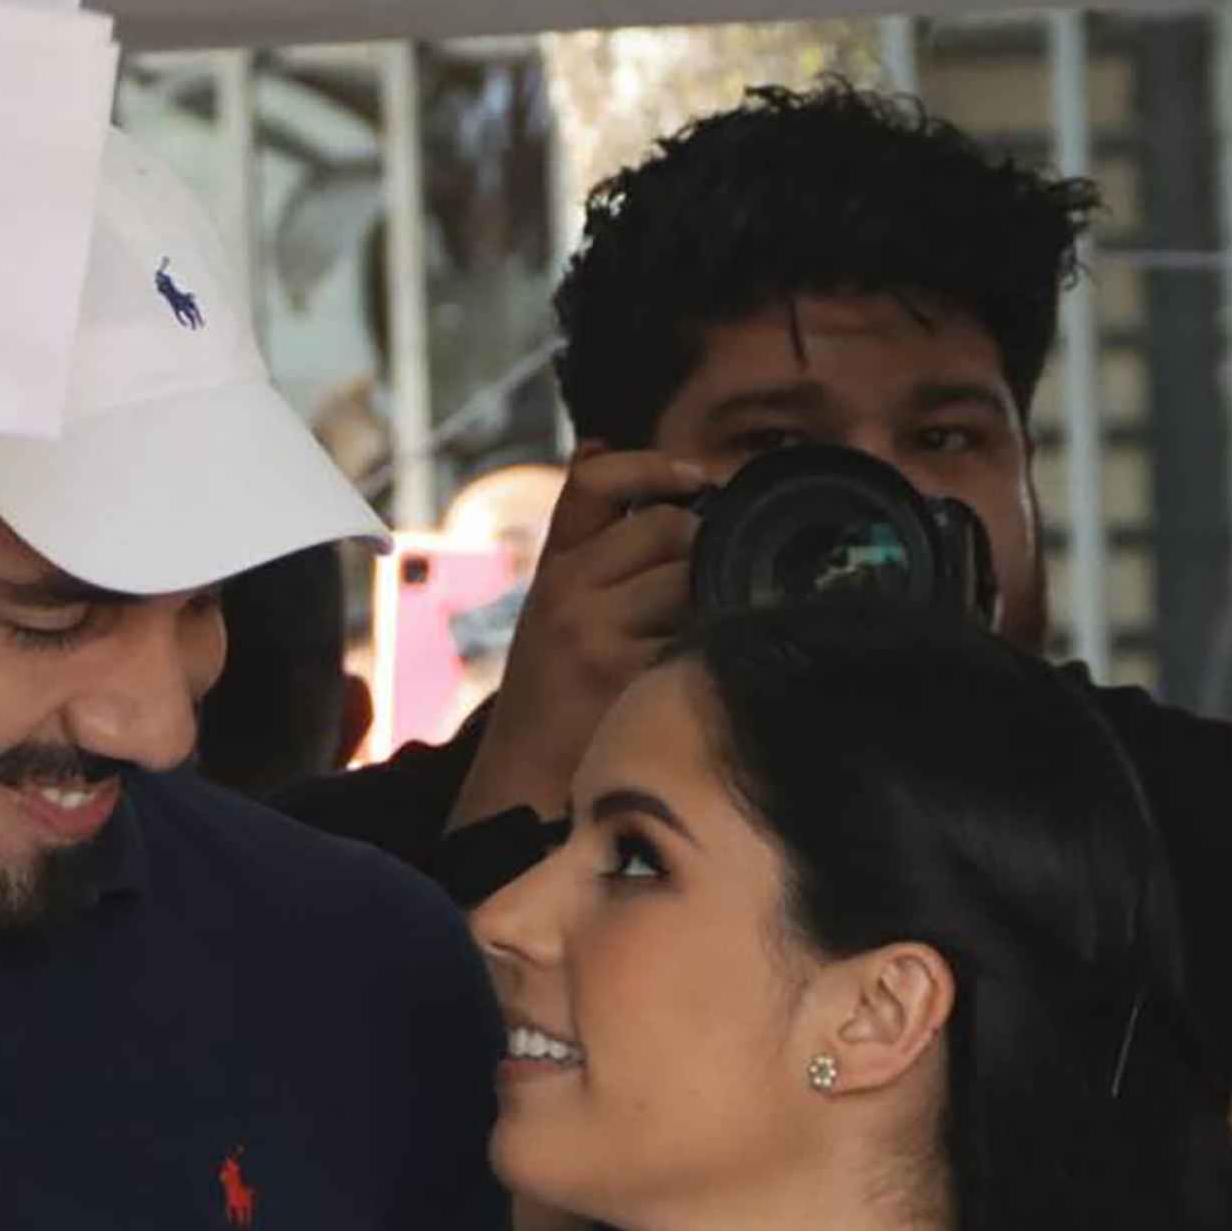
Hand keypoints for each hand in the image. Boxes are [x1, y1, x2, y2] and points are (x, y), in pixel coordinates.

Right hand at [446, 448, 708, 828]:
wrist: (522, 788)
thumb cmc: (553, 699)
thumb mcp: (552, 611)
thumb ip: (586, 544)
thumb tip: (604, 441)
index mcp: (552, 568)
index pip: (594, 480)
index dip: (652, 465)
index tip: (698, 477)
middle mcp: (566, 589)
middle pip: (667, 527)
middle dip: (699, 551)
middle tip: (699, 594)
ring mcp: (594, 630)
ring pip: (689, 577)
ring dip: (709, 602)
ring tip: (692, 640)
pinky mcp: (625, 673)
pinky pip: (697, 634)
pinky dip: (710, 649)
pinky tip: (694, 674)